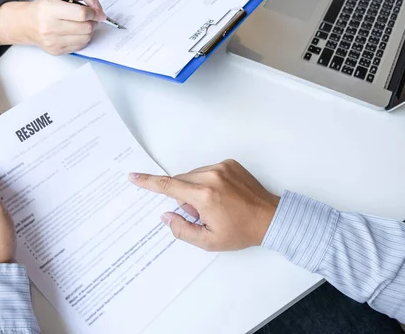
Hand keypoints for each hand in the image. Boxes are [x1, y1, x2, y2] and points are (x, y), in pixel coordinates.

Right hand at [0, 0, 106, 54]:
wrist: (27, 23)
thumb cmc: (46, 7)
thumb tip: (99, 10)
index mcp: (50, 9)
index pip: (81, 13)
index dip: (94, 12)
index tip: (95, 11)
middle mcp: (49, 27)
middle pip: (86, 27)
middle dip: (92, 21)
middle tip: (88, 17)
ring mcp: (53, 42)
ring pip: (86, 38)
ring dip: (88, 30)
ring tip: (81, 24)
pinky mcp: (57, 51)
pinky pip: (80, 46)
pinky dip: (82, 38)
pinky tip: (75, 32)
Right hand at [129, 159, 278, 250]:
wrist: (270, 218)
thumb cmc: (241, 231)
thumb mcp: (208, 241)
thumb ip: (182, 229)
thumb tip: (166, 216)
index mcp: (204, 196)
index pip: (168, 186)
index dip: (148, 182)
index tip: (134, 176)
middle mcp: (211, 176)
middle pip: (181, 182)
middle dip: (184, 197)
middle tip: (201, 213)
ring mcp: (221, 167)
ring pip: (192, 176)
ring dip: (195, 189)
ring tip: (215, 205)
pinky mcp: (229, 163)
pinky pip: (207, 171)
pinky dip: (207, 182)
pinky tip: (222, 196)